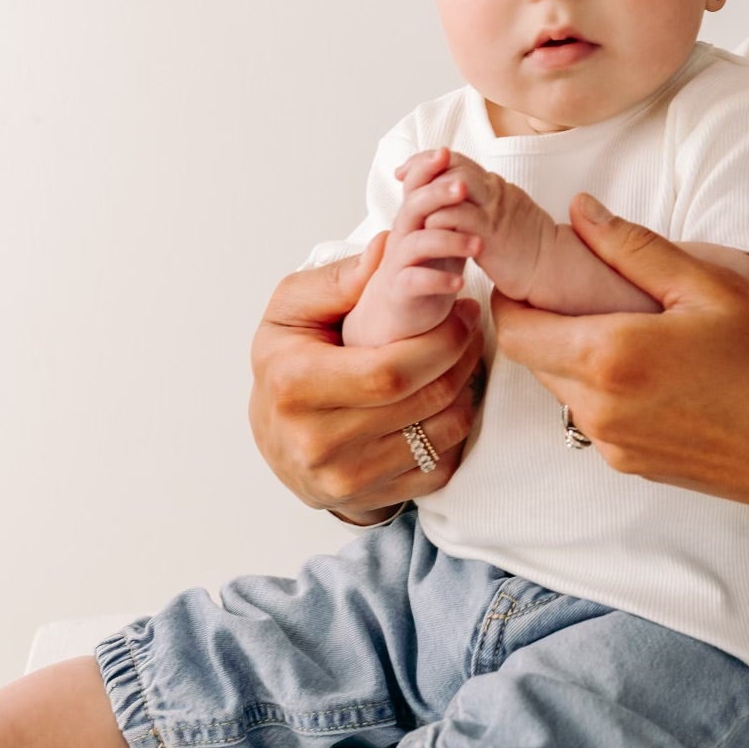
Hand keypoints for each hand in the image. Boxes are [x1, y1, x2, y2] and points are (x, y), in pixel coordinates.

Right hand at [249, 241, 486, 518]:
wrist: (276, 438)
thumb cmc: (286, 364)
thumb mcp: (292, 311)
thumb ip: (337, 279)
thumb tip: (387, 249)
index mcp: (295, 387)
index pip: (390, 371)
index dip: (440, 341)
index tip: (461, 312)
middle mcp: (317, 442)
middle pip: (422, 401)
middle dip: (461, 358)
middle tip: (472, 327)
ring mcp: (347, 478)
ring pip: (440, 432)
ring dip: (466, 390)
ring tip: (462, 358)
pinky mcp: (374, 498)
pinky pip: (441, 463)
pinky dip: (455, 427)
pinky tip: (446, 398)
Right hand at [343, 163, 488, 346]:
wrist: (400, 311)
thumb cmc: (426, 268)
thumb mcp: (440, 233)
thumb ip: (449, 208)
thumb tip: (471, 172)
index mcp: (414, 219)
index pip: (416, 185)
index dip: (426, 167)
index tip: (446, 152)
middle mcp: (403, 236)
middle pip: (413, 206)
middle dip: (437, 194)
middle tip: (463, 187)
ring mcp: (400, 263)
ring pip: (418, 243)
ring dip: (449, 240)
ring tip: (479, 245)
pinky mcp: (401, 289)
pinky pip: (416, 281)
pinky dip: (439, 280)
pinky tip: (461, 283)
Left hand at [395, 146, 548, 301]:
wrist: (553, 268)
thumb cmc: (527, 246)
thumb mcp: (505, 214)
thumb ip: (483, 201)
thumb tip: (457, 194)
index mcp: (497, 186)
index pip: (459, 160)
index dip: (430, 159)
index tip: (407, 169)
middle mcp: (496, 192)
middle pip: (455, 165)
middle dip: (424, 169)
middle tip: (402, 179)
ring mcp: (494, 212)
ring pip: (456, 185)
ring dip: (429, 192)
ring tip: (410, 203)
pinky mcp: (491, 235)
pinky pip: (459, 218)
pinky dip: (438, 218)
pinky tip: (425, 227)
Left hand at [487, 194, 748, 597]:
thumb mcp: (714, 288)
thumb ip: (635, 250)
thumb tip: (580, 212)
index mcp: (611, 358)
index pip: (516, 327)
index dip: (512, 293)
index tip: (532, 266)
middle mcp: (599, 411)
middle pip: (533, 359)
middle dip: (544, 319)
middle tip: (581, 283)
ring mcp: (616, 445)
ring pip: (563, 388)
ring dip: (575, 353)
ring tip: (626, 319)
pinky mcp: (637, 466)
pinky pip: (595, 416)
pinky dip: (604, 384)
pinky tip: (654, 362)